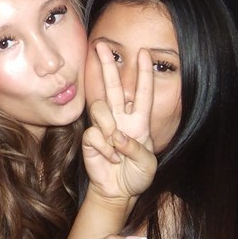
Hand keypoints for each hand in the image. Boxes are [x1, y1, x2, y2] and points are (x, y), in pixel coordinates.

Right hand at [82, 43, 156, 202]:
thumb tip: (118, 136)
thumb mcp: (147, 164)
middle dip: (108, 65)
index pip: (142, 93)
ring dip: (109, 126)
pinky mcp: (90, 138)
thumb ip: (136, 149)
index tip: (145, 53)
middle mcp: (120, 119)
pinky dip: (104, 148)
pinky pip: (94, 134)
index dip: (144, 73)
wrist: (117, 192)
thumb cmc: (136, 176)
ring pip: (99, 108)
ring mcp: (104, 127)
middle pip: (113, 86)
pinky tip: (109, 159)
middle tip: (101, 46)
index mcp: (139, 122)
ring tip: (116, 145)